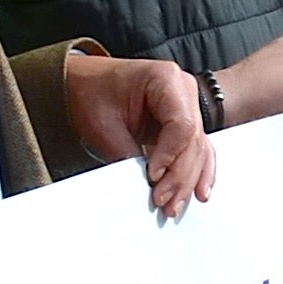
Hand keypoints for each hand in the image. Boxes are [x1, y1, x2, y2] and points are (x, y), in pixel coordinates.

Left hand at [62, 49, 213, 220]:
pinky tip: (198, 192)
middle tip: (162, 200)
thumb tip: (144, 185)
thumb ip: (127, 153)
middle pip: (194, 141)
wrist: (83, 82)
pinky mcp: (183, 123)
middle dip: (179, 176)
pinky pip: (198, 150)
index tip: (153, 176)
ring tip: (173, 204)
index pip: (182, 125)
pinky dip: (197, 172)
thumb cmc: (91, 91)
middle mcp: (183, 90)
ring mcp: (187, 106)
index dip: (170, 156)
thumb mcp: (104, 123)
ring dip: (187, 181)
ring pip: (199, 150)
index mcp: (165, 79)